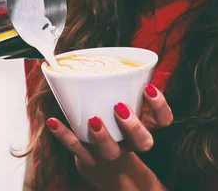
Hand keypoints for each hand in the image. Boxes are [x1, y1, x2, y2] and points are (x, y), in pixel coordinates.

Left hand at [46, 84, 172, 188]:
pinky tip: (53, 121)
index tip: (148, 87)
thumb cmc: (114, 126)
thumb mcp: (124, 107)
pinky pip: (76, 148)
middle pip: (143, 142)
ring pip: (111, 151)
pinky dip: (64, 135)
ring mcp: (110, 154)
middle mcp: (130, 143)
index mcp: (143, 126)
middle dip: (133, 126)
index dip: (160, 106)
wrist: (102, 164)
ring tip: (93, 119)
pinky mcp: (88, 159)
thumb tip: (104, 53)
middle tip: (119, 107)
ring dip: (102, 136)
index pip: (164, 120)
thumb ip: (121, 86)